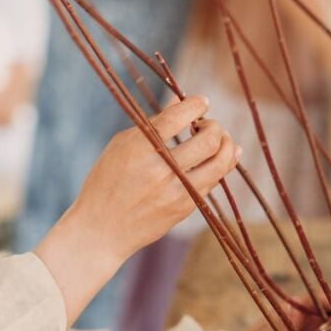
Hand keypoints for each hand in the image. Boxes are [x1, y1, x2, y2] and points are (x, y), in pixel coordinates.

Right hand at [36, 96, 240, 322]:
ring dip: (227, 145)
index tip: (202, 102)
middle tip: (209, 125)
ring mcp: (177, 190)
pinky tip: (221, 158)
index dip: (196, 105)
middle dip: (215, 126)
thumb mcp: (121, 147)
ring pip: (220, 162)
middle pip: (208, 139)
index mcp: (139, 148)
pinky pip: (214, 181)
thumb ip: (153, 125)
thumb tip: (180, 101)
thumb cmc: (108, 182)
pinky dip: (222, 165)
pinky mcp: (186, 207)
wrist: (102, 229)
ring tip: (222, 140)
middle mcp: (161, 169)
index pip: (177, 117)